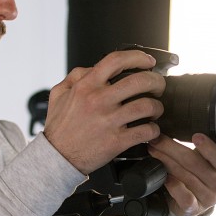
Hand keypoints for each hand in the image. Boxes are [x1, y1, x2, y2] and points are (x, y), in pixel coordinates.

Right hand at [43, 50, 165, 173]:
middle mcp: (99, 100)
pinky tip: (151, 129)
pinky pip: (146, 131)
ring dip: (157, 107)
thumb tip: (93, 67)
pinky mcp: (117, 141)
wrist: (57, 158)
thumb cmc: (59, 128)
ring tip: (155, 110)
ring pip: (147, 106)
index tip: (148, 62)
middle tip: (158, 86)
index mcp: (87, 86)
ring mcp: (109, 121)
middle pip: (140, 81)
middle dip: (156, 82)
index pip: (116, 60)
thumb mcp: (59, 94)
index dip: (138, 57)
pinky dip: (154, 129)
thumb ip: (75, 76)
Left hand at [147, 133, 215, 215]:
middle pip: (196, 165)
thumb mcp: (205, 157)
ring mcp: (209, 199)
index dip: (209, 148)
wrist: (193, 198)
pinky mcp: (194, 209)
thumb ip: (202, 144)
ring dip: (166, 162)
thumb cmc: (199, 171)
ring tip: (153, 151)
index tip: (195, 136)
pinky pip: (184, 197)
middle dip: (172, 149)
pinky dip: (173, 185)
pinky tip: (165, 177)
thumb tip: (178, 124)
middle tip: (156, 139)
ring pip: (186, 177)